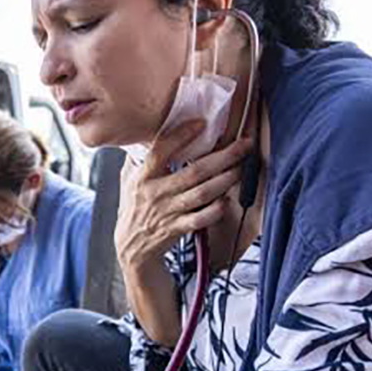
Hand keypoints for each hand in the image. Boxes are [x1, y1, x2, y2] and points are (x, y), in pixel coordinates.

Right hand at [115, 120, 252, 273]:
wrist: (130, 247)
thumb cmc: (133, 209)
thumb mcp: (128, 180)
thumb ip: (138, 158)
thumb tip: (148, 131)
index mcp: (142, 178)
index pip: (160, 152)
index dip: (181, 136)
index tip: (201, 123)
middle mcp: (155, 194)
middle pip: (193, 172)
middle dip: (222, 157)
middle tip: (243, 145)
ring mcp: (167, 212)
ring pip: (201, 194)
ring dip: (225, 180)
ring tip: (241, 168)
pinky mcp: (177, 229)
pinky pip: (200, 219)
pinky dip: (215, 210)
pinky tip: (226, 200)